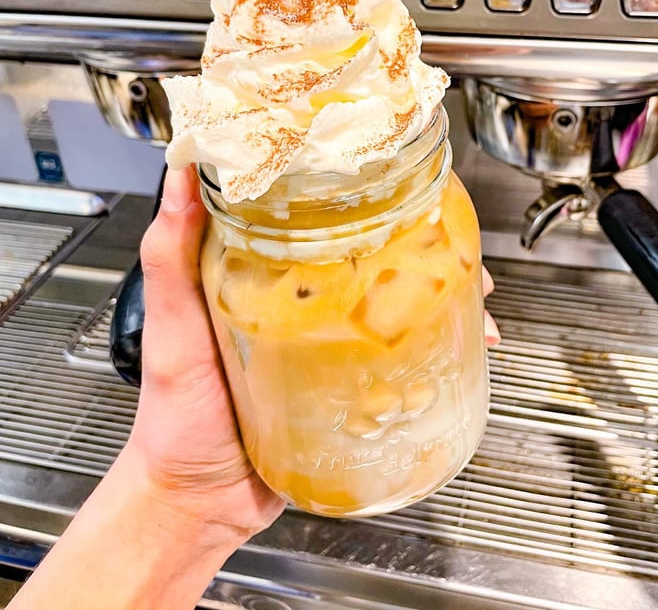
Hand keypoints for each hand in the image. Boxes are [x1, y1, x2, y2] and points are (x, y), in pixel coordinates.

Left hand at [129, 166, 498, 539]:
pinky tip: (458, 346)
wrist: (200, 501)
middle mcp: (300, 298)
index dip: (357, 190)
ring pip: (393, 301)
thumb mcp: (172, 323)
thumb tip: (182, 172)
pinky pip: (396, 356)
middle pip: (371, 253)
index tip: (392, 171)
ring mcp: (327, 340)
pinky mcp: (345, 382)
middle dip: (421, 242)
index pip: (315, 214)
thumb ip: (169, 253)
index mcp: (258, 271)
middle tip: (455, 244)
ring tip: (473, 294)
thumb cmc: (175, 413)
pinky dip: (432, 348)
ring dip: (438, 293)